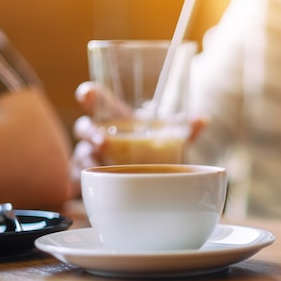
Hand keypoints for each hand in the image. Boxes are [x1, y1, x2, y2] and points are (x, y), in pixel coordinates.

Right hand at [68, 82, 205, 195]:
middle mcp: (99, 133)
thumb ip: (185, 126)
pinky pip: (78, 178)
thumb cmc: (153, 142)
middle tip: (102, 142)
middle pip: (84, 127)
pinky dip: (81, 182)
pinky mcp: (91, 176)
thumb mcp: (170, 133)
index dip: (90, 94)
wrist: (150, 165)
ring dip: (86, 159)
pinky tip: (87, 186)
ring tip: (97, 164)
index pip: (96, 99)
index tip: (88, 94)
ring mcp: (92, 154)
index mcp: (115, 116)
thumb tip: (202, 120)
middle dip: (89, 133)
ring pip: (80, 154)